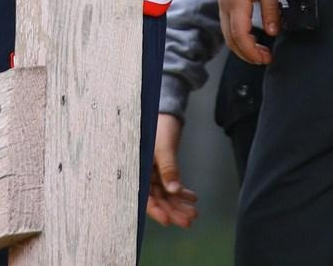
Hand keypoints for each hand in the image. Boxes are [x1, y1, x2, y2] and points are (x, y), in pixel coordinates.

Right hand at [145, 112, 197, 227]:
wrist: (166, 111)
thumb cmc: (160, 126)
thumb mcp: (163, 147)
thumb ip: (168, 168)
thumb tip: (174, 191)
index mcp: (138, 169)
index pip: (145, 195)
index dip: (156, 210)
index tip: (168, 221)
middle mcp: (144, 173)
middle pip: (158, 198)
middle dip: (173, 210)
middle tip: (189, 221)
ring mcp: (154, 172)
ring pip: (167, 194)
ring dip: (179, 203)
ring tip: (194, 213)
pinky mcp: (163, 168)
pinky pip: (172, 184)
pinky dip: (181, 192)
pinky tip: (192, 197)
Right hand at [218, 0, 279, 65]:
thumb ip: (271, 10)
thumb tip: (272, 33)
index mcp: (236, 2)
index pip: (240, 36)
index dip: (252, 52)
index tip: (267, 58)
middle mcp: (224, 4)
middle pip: (230, 39)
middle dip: (246, 54)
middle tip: (265, 58)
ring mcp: (222, 1)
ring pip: (227, 33)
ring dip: (241, 45)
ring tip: (260, 50)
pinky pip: (227, 23)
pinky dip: (237, 35)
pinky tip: (252, 36)